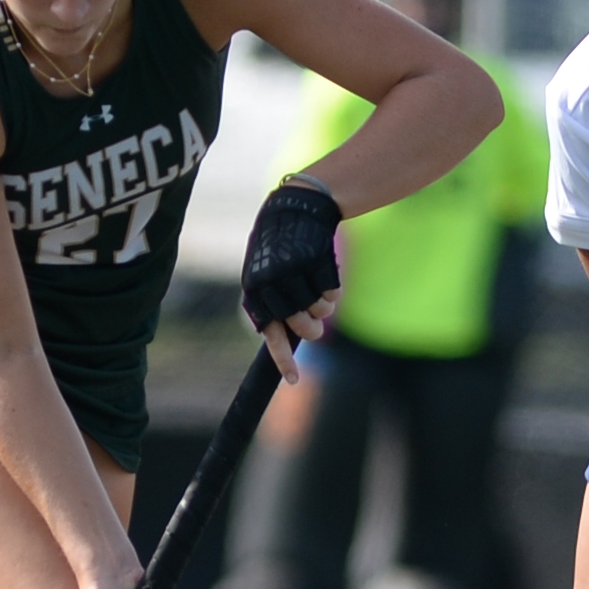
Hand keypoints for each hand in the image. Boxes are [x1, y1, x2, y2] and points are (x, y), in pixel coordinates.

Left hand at [242, 182, 341, 380]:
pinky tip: (325, 275)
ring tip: (319, 293)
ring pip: (320, 310)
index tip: (295, 380)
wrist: (294, 209)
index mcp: (255, 288)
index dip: (282, 358)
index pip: (270, 331)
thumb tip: (283, 340)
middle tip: (316, 327)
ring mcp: (295, 270)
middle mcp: (272, 281)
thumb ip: (271, 304)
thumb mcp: (263, 273)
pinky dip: (333, 290)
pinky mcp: (317, 259)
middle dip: (313, 329)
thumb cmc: (277, 249)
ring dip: (325, 307)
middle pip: (301, 325)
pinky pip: (333, 292)